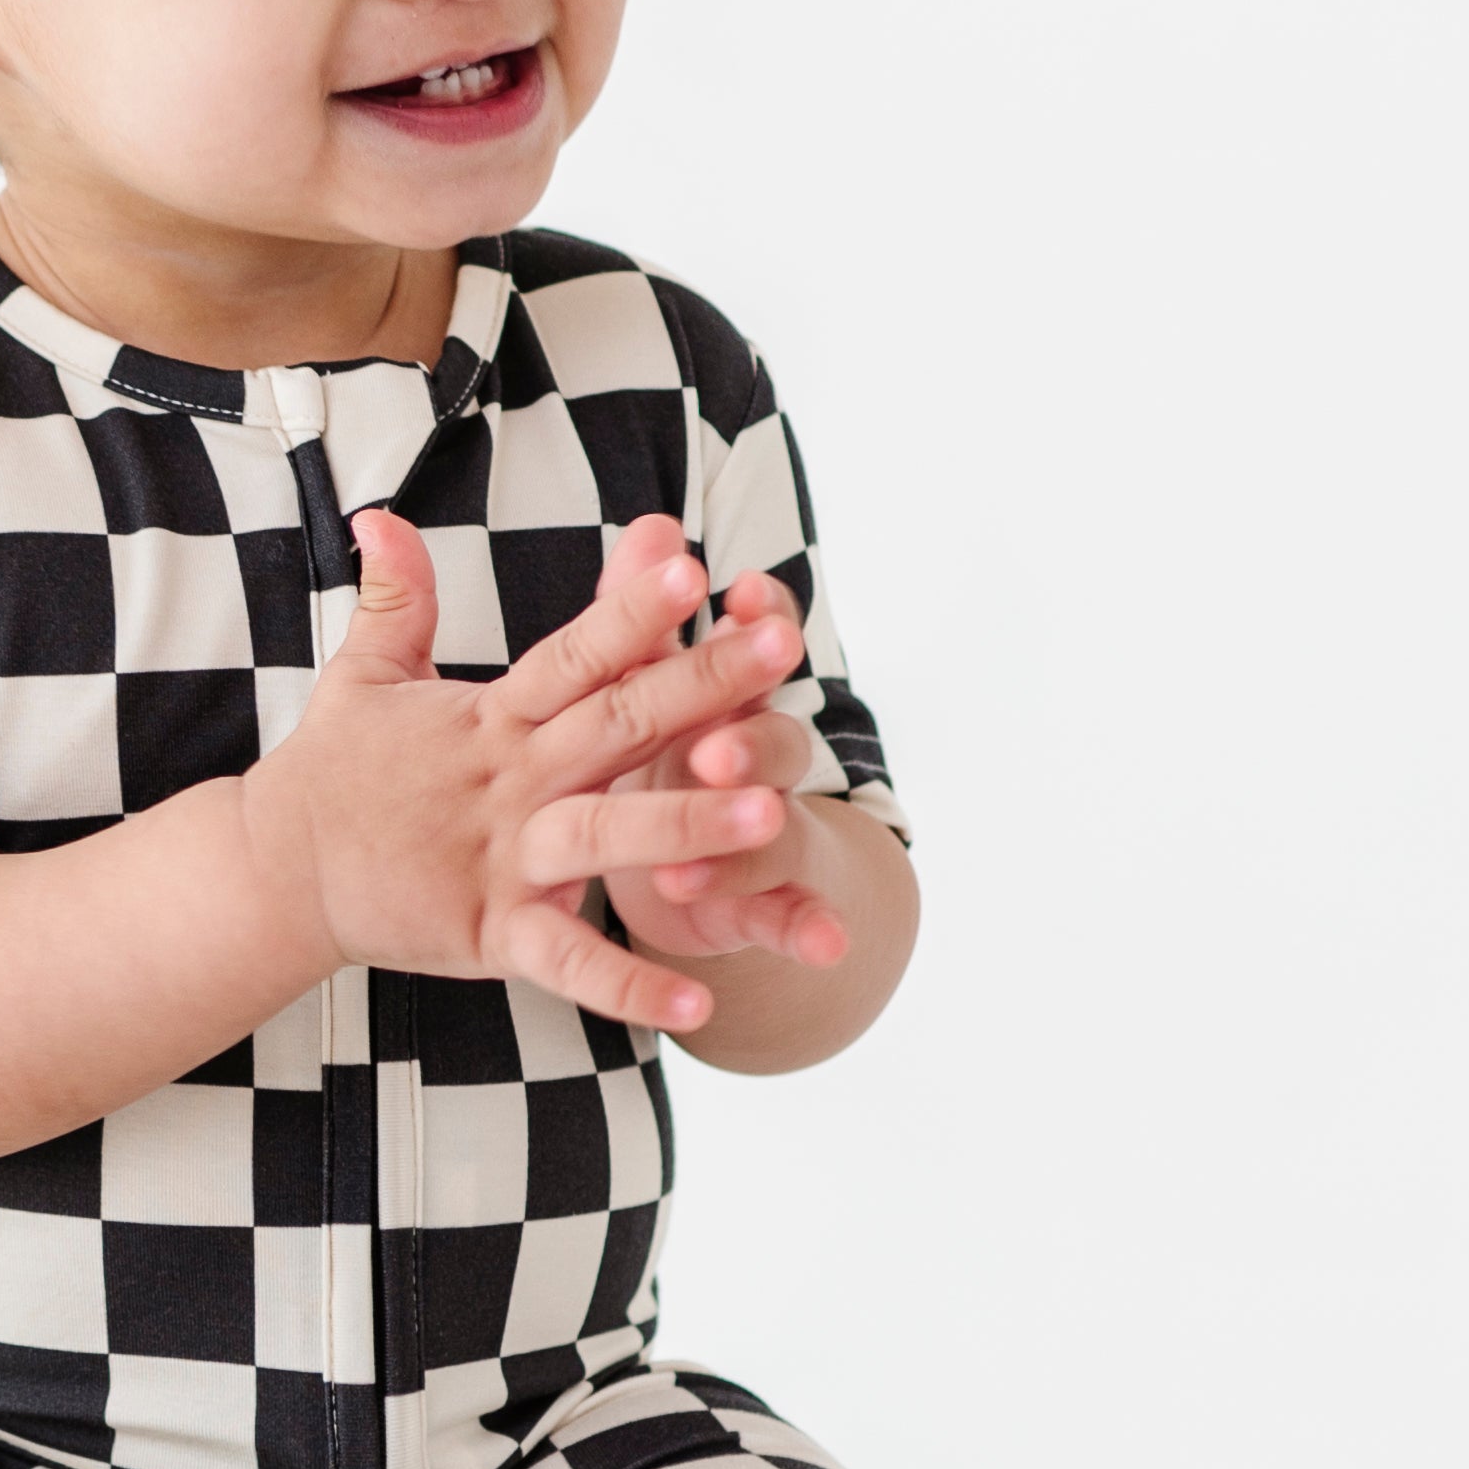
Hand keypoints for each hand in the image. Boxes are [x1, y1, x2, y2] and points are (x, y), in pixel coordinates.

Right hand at [247, 507, 807, 1029]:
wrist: (275, 871)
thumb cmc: (332, 773)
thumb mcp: (364, 674)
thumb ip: (393, 597)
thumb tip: (382, 515)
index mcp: (493, 719)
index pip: (573, 654)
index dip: (631, 612)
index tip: (693, 567)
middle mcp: (510, 781)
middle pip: (617, 724)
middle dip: (703, 686)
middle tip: (784, 647)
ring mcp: (504, 858)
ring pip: (606, 836)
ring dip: (687, 824)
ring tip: (771, 812)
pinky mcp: (490, 930)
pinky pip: (568, 960)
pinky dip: (629, 986)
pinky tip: (701, 1001)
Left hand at [600, 568, 853, 974]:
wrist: (714, 856)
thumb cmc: (669, 748)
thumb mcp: (645, 686)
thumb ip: (641, 614)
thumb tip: (652, 524)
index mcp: (723, 696)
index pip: (752, 647)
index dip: (757, 622)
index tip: (743, 592)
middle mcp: (761, 756)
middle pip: (771, 737)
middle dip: (749, 737)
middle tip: (716, 746)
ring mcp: (771, 830)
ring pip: (779, 826)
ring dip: (755, 834)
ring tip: (733, 842)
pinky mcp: (770, 899)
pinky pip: (792, 912)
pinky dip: (810, 927)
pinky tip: (827, 945)